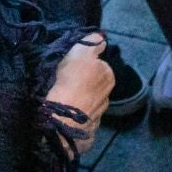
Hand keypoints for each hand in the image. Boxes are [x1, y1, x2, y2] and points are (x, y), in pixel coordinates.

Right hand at [45, 33, 114, 148]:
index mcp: (109, 77)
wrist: (62, 118)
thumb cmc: (72, 80)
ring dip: (81, 102)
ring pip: (89, 104)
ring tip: (64, 100)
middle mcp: (108, 97)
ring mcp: (98, 117)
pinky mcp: (88, 133)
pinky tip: (66, 116)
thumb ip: (93, 43)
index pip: (100, 66)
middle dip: (85, 85)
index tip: (73, 67)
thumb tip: (102, 38)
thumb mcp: (81, 52)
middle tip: (67, 83)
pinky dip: (76, 118)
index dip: (87, 65)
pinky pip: (82, 121)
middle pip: (95, 86)